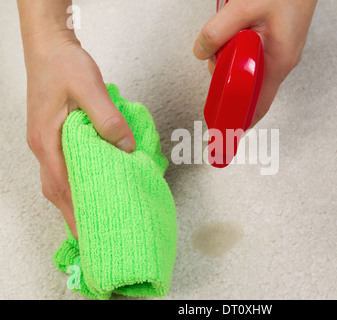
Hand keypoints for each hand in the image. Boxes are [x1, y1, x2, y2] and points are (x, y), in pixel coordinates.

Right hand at [20, 26, 134, 238]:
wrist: (50, 47)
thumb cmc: (64, 65)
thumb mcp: (90, 87)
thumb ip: (107, 118)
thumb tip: (125, 147)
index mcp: (48, 140)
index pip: (62, 185)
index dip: (75, 212)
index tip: (88, 234)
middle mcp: (44, 146)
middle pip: (57, 190)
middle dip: (73, 215)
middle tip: (91, 236)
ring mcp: (46, 142)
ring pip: (58, 182)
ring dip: (72, 202)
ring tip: (91, 219)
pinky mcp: (53, 136)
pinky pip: (63, 168)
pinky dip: (74, 183)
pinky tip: (87, 186)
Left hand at [193, 0, 316, 126]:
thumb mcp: (245, 7)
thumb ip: (218, 31)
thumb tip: (201, 52)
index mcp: (278, 62)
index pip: (257, 107)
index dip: (238, 123)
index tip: (223, 136)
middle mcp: (281, 63)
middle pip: (247, 87)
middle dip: (226, 75)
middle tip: (217, 52)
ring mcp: (279, 54)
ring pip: (247, 70)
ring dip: (230, 57)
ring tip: (230, 31)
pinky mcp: (275, 44)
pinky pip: (251, 57)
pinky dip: (238, 49)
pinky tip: (236, 31)